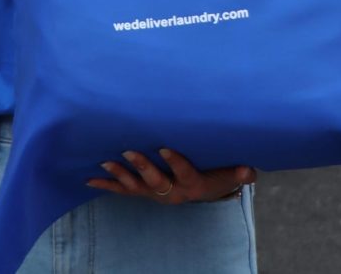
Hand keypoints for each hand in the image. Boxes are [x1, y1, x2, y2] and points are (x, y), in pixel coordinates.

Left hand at [87, 147, 255, 204]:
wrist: (203, 193)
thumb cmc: (217, 176)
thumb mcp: (230, 174)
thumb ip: (239, 172)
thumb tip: (250, 171)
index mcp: (192, 184)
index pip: (184, 172)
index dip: (175, 161)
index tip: (163, 147)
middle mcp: (171, 192)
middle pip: (156, 180)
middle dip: (142, 166)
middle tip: (129, 151)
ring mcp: (154, 193)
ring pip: (135, 186)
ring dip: (120, 174)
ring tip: (105, 161)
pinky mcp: (143, 192)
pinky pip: (122, 190)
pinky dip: (106, 185)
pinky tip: (90, 179)